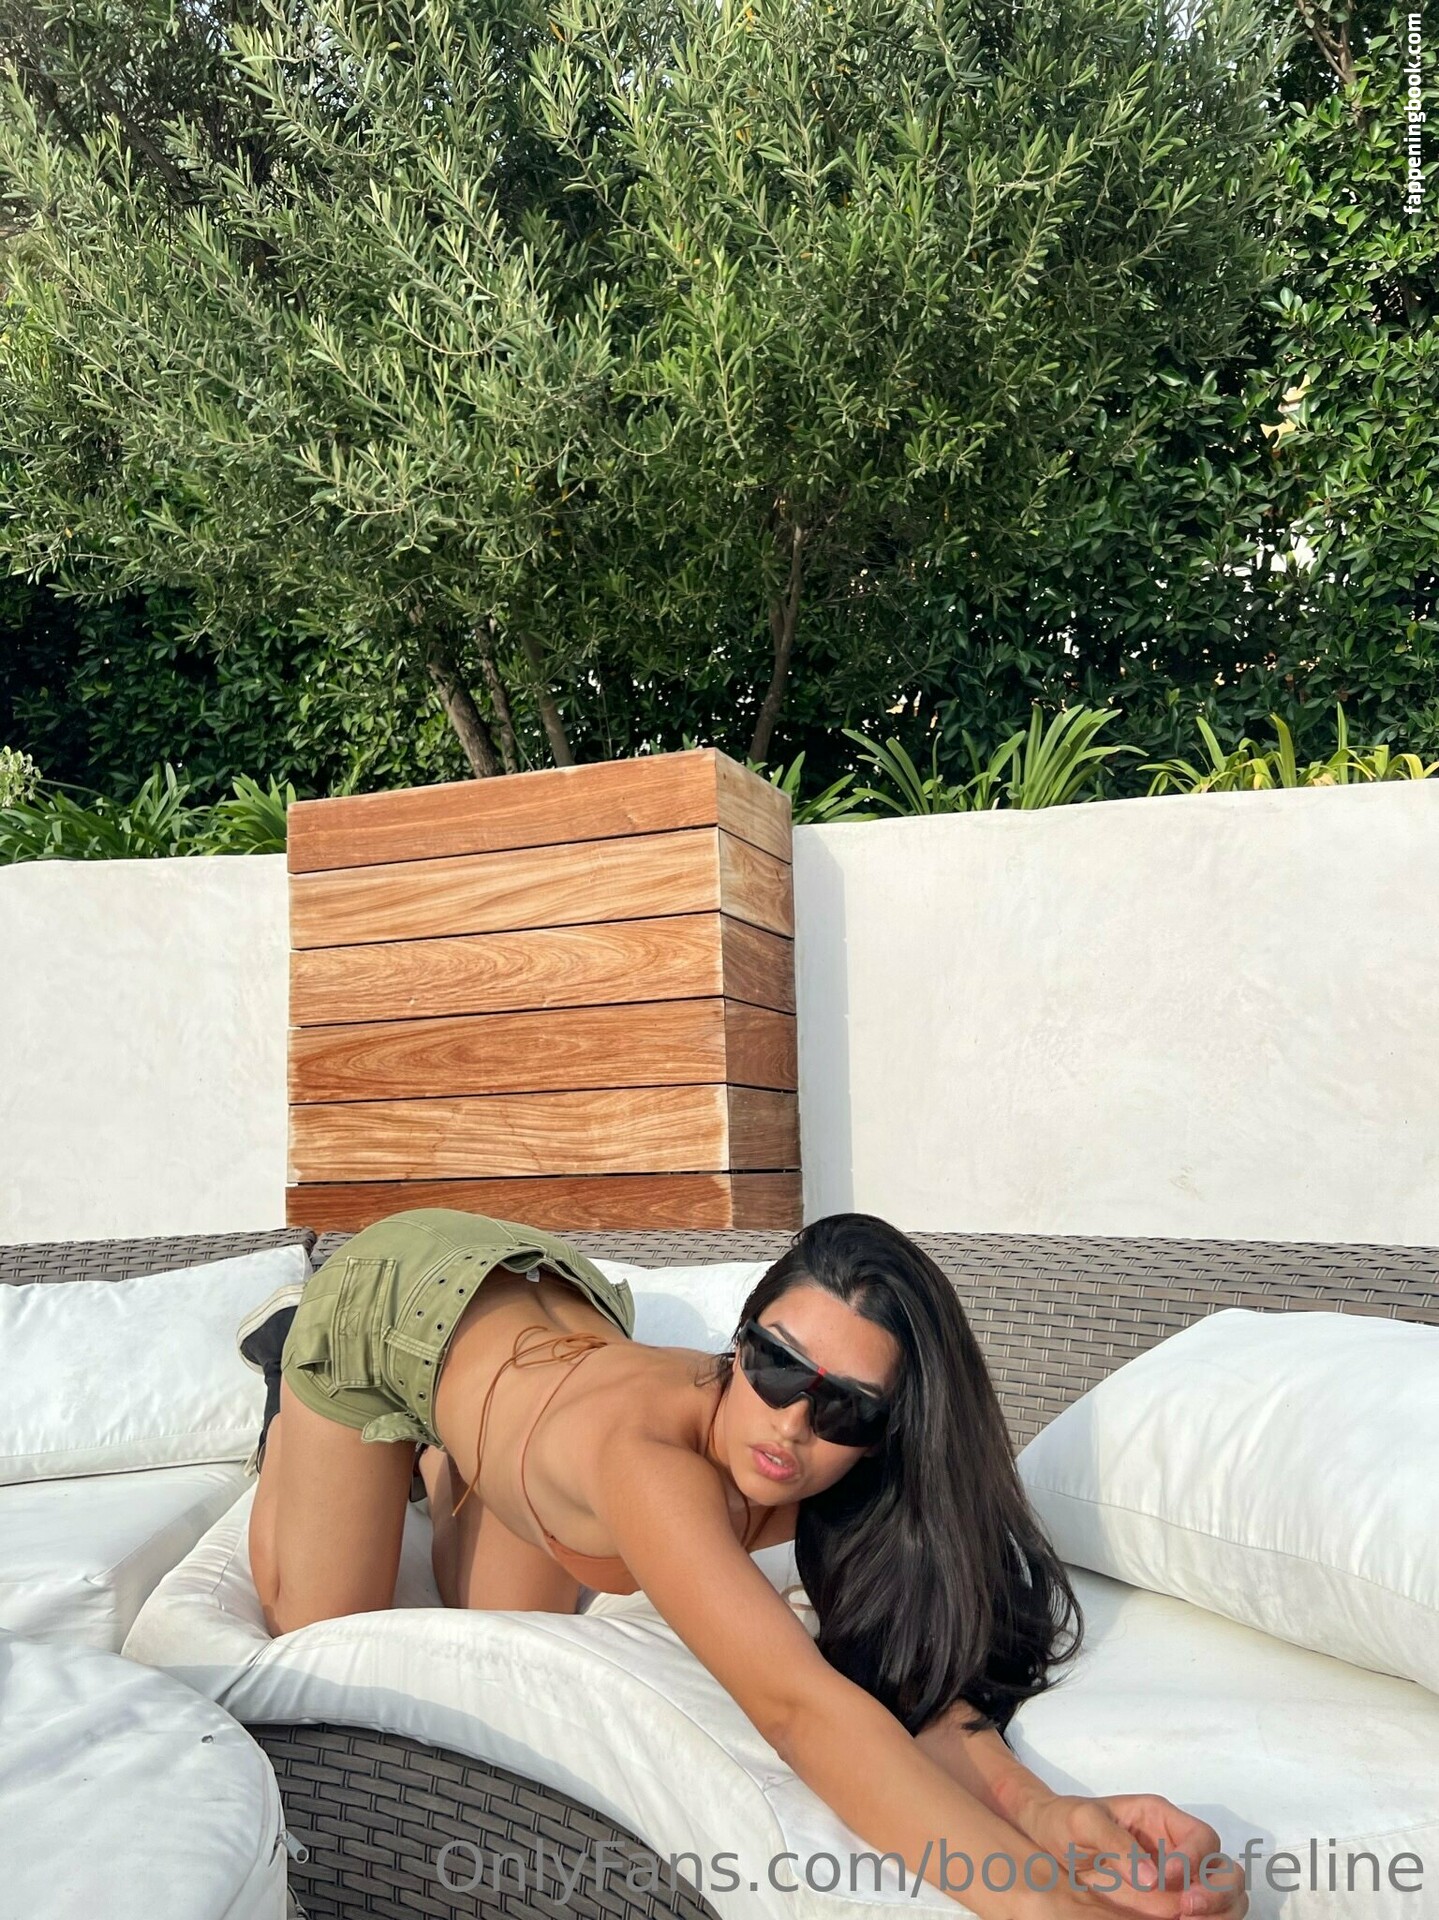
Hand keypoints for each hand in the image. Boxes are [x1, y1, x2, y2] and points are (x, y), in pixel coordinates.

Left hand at [1023, 1793, 1247, 1917]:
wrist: (1045, 1839)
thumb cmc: (1064, 1821)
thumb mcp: (1083, 1822)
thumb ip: (1117, 1844)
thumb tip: (1152, 1878)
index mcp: (1160, 1819)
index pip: (1201, 1837)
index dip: (1194, 1859)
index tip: (1169, 1877)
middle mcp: (1175, 1847)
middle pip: (1224, 1868)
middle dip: (1216, 1892)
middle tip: (1187, 1909)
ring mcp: (1174, 1879)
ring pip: (1223, 1896)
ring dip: (1217, 1912)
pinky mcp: (1165, 1903)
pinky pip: (1198, 1914)